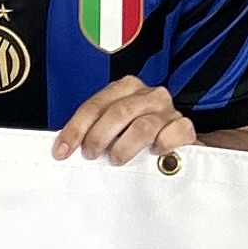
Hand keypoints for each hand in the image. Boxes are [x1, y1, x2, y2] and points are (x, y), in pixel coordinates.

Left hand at [53, 77, 194, 164]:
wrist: (175, 146)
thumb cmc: (140, 138)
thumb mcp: (115, 130)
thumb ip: (94, 132)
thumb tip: (65, 150)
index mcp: (126, 89)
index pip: (95, 105)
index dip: (76, 129)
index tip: (62, 150)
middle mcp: (148, 95)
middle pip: (118, 112)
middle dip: (98, 136)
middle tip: (90, 155)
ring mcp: (168, 110)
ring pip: (143, 126)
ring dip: (124, 146)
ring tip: (116, 159)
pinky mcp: (184, 127)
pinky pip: (174, 134)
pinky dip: (162, 145)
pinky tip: (154, 155)